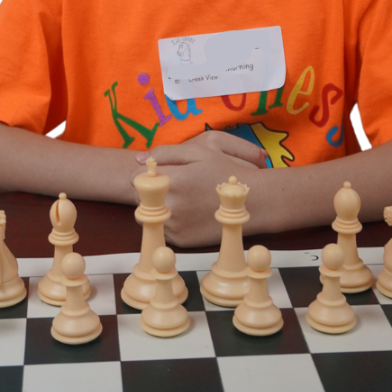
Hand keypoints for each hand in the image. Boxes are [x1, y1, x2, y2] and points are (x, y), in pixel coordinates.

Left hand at [130, 131, 267, 247]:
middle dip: (151, 190)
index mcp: (173, 179)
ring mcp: (176, 225)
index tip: (159, 173)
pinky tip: (190, 213)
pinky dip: (171, 221)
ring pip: (149, 214)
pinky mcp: (181, 240)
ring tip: (183, 199)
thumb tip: (138, 158)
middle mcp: (171, 205)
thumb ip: (166, 152)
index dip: (146, 173)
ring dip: (159, 206)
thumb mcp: (200, 151)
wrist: (256, 202)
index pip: (135, 177)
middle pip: (140, 196)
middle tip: (175, 186)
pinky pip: (163, 229)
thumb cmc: (227, 172)